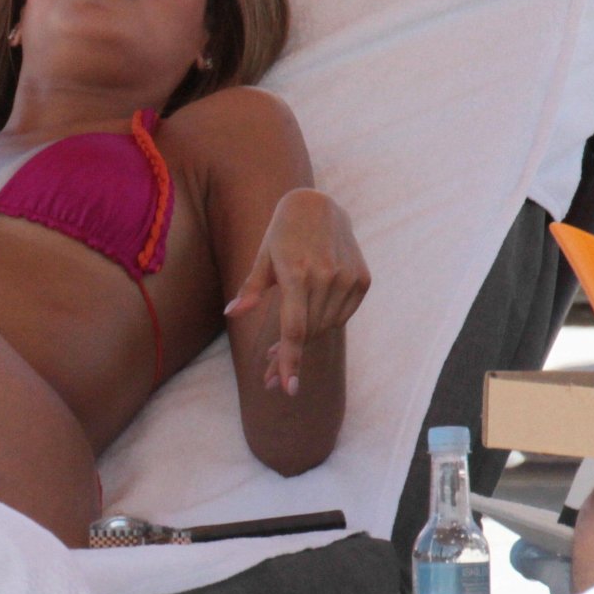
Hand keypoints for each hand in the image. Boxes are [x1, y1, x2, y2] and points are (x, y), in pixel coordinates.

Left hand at [224, 188, 368, 394]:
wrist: (320, 206)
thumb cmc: (282, 233)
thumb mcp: (262, 258)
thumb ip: (251, 289)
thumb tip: (231, 313)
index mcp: (297, 274)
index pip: (294, 328)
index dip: (290, 360)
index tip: (289, 388)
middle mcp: (327, 278)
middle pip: (309, 332)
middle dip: (287, 355)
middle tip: (267, 370)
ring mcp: (348, 279)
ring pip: (326, 326)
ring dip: (306, 339)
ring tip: (279, 347)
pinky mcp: (362, 279)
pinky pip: (343, 314)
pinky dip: (327, 320)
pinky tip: (311, 314)